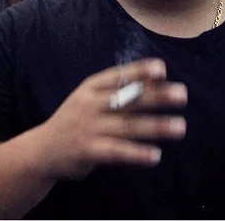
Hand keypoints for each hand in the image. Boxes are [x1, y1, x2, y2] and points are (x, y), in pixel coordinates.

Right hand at [39, 58, 185, 180]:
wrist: (42, 150)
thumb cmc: (74, 122)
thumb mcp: (87, 99)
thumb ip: (114, 92)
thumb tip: (154, 81)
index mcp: (90, 88)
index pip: (117, 76)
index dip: (139, 71)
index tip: (162, 69)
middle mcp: (89, 104)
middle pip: (127, 98)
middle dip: (156, 95)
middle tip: (182, 94)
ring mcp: (88, 127)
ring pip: (127, 125)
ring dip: (155, 126)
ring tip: (180, 126)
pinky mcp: (87, 150)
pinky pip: (116, 151)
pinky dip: (136, 153)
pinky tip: (155, 155)